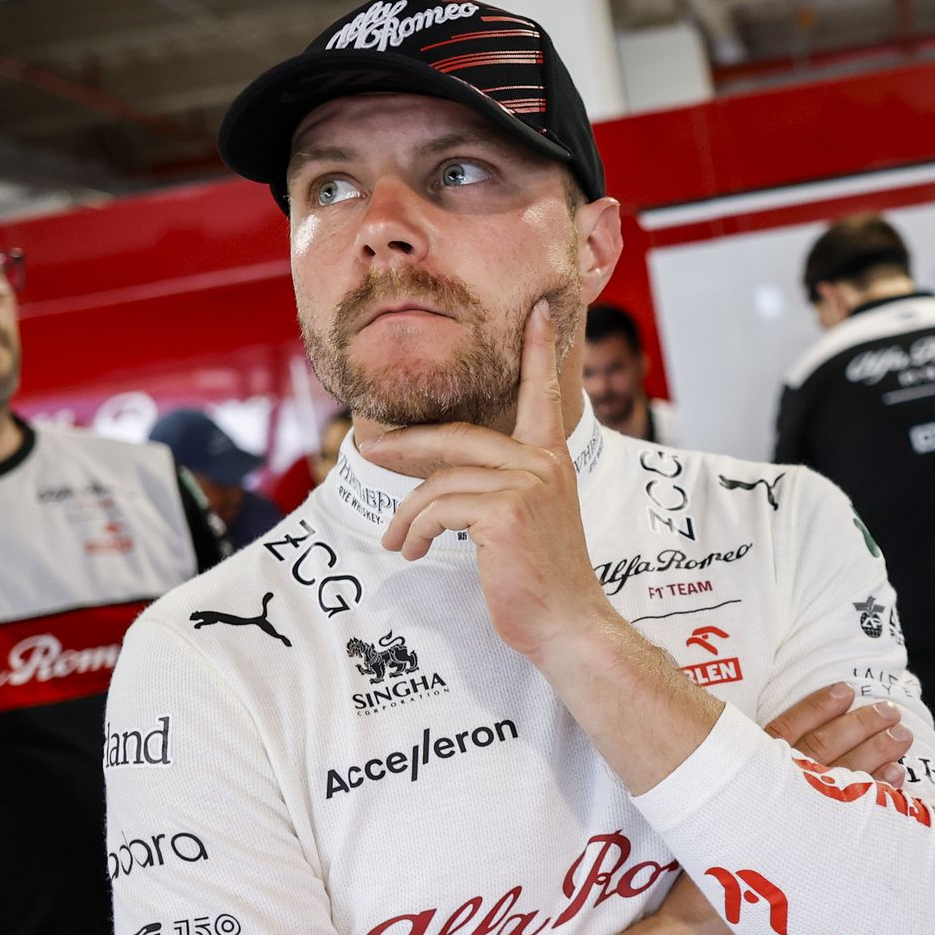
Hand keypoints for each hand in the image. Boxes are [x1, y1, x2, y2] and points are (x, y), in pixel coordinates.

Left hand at [365, 299, 611, 663]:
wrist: (567, 624)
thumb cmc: (542, 580)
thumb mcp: (526, 522)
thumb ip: (499, 488)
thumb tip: (438, 483)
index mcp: (551, 460)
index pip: (541, 395)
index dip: (539, 350)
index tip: (540, 310)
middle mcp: (542, 464)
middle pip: (458, 436)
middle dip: (406, 444)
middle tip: (368, 449)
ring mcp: (525, 485)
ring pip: (440, 480)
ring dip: (407, 515)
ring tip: (398, 542)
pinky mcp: (504, 511)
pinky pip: (438, 508)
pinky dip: (416, 531)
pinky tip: (415, 552)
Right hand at [635, 683, 914, 934]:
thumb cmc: (703, 886)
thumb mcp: (711, 827)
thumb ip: (737, 795)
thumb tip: (762, 768)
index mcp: (746, 785)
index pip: (788, 733)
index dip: (817, 708)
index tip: (843, 690)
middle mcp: (773, 800)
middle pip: (827, 750)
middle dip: (861, 726)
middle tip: (889, 712)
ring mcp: (797, 828)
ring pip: (847, 779)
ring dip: (878, 754)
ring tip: (902, 737)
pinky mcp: (816, 857)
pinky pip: (860, 819)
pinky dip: (882, 798)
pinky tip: (899, 783)